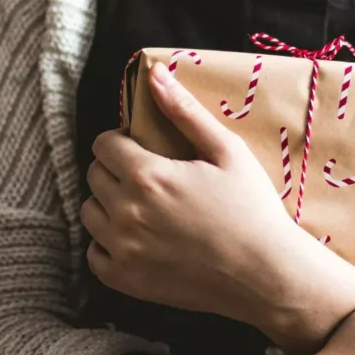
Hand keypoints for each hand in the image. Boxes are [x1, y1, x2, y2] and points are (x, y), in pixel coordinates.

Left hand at [81, 62, 354, 352]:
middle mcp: (126, 212)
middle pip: (94, 176)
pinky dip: (108, 243)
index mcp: (147, 176)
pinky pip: (94, 254)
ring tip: (142, 205)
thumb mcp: (227, 150)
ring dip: (108, 204)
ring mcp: (123, 250)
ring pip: (89, 213)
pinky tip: (138, 238)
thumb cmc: (252, 208)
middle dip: (115, 168)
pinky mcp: (126, 281)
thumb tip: (154, 73)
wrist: (265, 274)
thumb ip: (184, 111)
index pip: (103, 144)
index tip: (144, 147)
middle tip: (149, 175)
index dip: (122, 140)